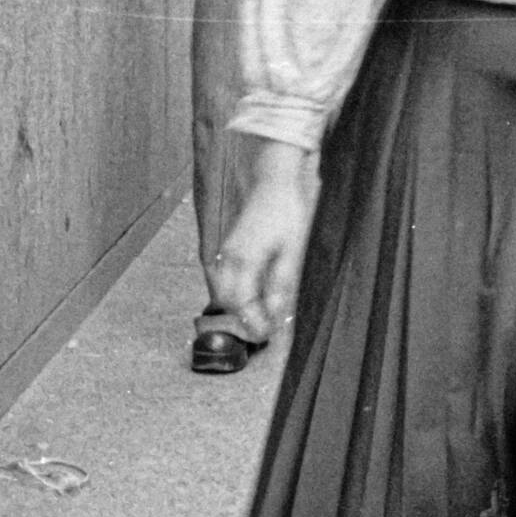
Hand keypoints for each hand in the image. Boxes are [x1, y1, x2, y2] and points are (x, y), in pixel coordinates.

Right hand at [212, 171, 311, 338]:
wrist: (274, 182)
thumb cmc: (286, 213)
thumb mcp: (291, 251)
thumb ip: (280, 284)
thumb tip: (274, 313)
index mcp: (244, 261)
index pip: (240, 304)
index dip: (252, 322)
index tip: (266, 334)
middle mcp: (229, 258)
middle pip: (227, 301)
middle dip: (243, 318)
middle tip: (264, 328)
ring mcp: (227, 251)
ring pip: (224, 290)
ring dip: (239, 306)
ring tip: (261, 314)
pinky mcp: (230, 247)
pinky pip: (226, 278)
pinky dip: (237, 292)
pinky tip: (254, 294)